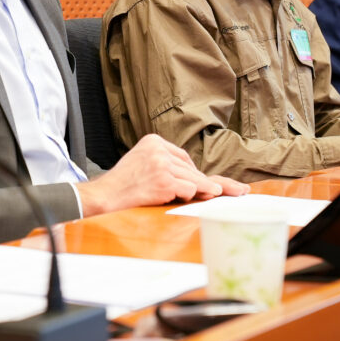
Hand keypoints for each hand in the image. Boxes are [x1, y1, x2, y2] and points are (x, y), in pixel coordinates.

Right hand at [76, 134, 248, 215]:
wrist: (104, 195)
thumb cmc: (124, 184)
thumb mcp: (142, 162)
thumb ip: (166, 164)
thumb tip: (199, 179)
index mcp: (153, 141)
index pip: (183, 157)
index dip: (193, 173)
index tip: (208, 184)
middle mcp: (158, 149)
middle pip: (190, 168)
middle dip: (206, 182)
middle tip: (235, 190)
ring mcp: (161, 165)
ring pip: (193, 180)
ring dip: (203, 191)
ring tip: (219, 193)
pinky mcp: (163, 181)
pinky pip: (187, 190)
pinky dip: (189, 197)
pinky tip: (187, 199)